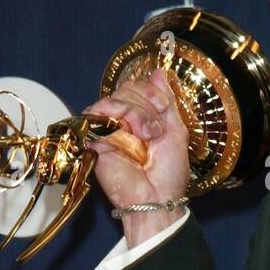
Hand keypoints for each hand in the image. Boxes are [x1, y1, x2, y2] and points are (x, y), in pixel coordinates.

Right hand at [83, 68, 190, 245]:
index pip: (138, 87)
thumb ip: (167, 101)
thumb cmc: (169, 173)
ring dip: (135, 113)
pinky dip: (117, 117)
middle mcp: (122, 121)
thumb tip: (158, 72)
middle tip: (154, 131)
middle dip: (146, 106)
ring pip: (114, 99)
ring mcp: (107, 129)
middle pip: (126, 89)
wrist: (157, 198)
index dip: (151, 91)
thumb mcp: (175, 130)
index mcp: (141, 117)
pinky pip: (97, 113)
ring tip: (145, 136)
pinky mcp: (93, 139)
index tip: (163, 107)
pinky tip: (130, 134)